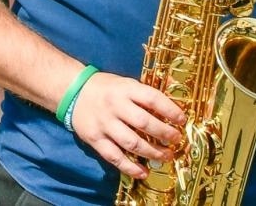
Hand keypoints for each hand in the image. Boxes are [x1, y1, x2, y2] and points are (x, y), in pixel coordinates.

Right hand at [68, 72, 183, 179]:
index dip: (170, 110)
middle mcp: (115, 106)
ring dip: (152, 152)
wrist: (74, 91)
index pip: (152, 99)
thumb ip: (144, 94)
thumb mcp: (126, 83)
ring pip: (131, 142)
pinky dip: (130, 167)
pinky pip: (114, 157)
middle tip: (176, 140)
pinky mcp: (95, 139)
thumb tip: (172, 103)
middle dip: (164, 133)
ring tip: (166, 155)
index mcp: (126, 89)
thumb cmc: (106, 88)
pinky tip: (143, 172)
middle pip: (144, 123)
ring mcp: (105, 124)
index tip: (182, 120)